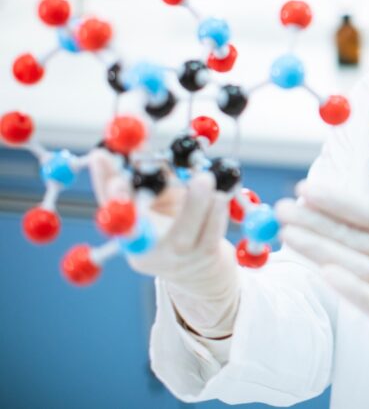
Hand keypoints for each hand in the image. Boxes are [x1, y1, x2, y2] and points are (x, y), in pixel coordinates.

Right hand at [88, 149, 239, 336]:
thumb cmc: (178, 223)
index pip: (109, 206)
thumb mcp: (161, 198)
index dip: (104, 182)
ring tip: (206, 178)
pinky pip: (211, 231)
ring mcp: (173, 258)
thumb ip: (152, 174)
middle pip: (139, 226)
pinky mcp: (202, 259)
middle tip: (165, 167)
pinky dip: (218, 208)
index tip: (104, 156)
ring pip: (183, 229)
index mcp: (128, 231)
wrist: (203, 271)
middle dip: (143, 196)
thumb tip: (140, 139)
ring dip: (198, 199)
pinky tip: (222, 195)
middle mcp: (143, 249)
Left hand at [276, 181, 368, 358]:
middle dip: (316, 221)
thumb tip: (319, 210)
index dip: (336, 200)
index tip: (304, 190)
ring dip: (318, 248)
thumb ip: (368, 234)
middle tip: (283, 211)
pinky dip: (348, 286)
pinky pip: (368, 299)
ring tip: (288, 235)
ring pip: (355, 264)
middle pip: (356, 236)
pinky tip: (325, 273)